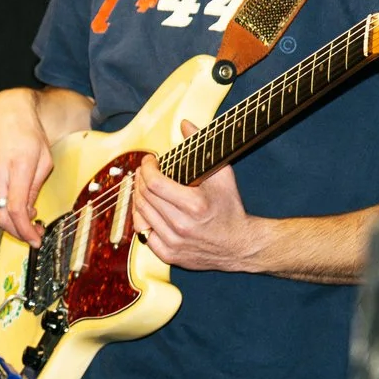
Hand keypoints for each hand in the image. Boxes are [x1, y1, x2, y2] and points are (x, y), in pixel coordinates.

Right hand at [0, 87, 53, 245]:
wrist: (5, 113)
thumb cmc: (27, 132)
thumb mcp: (44, 159)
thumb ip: (35, 188)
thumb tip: (28, 212)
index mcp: (18, 167)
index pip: (16, 210)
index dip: (25, 230)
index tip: (34, 238)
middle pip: (1, 216)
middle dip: (17, 232)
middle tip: (30, 234)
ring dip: (4, 225)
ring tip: (19, 222)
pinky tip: (4, 212)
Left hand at [129, 120, 268, 273]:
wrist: (240, 246)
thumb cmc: (231, 209)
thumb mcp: (222, 175)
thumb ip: (202, 147)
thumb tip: (184, 124)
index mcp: (195, 205)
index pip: (155, 182)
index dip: (147, 167)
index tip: (149, 161)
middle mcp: (182, 226)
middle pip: (145, 196)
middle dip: (141, 178)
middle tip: (145, 171)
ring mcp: (174, 242)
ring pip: (140, 213)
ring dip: (138, 196)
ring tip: (143, 186)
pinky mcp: (169, 255)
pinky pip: (142, 233)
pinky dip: (140, 218)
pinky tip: (146, 208)